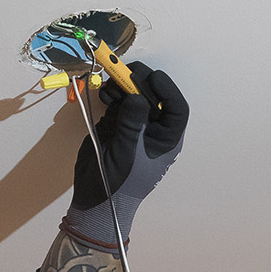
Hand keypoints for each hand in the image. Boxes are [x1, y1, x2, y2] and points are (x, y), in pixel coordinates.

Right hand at [62, 60, 189, 248]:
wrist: (94, 200)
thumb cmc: (118, 184)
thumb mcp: (126, 154)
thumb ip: (132, 125)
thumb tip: (137, 97)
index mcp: (166, 140)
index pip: (177, 109)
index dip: (167, 89)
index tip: (151, 77)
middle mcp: (154, 130)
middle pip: (154, 97)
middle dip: (140, 82)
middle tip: (124, 71)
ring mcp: (136, 126)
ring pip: (135, 96)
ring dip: (123, 86)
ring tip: (108, 88)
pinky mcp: (118, 125)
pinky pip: (119, 103)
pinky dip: (112, 95)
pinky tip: (104, 96)